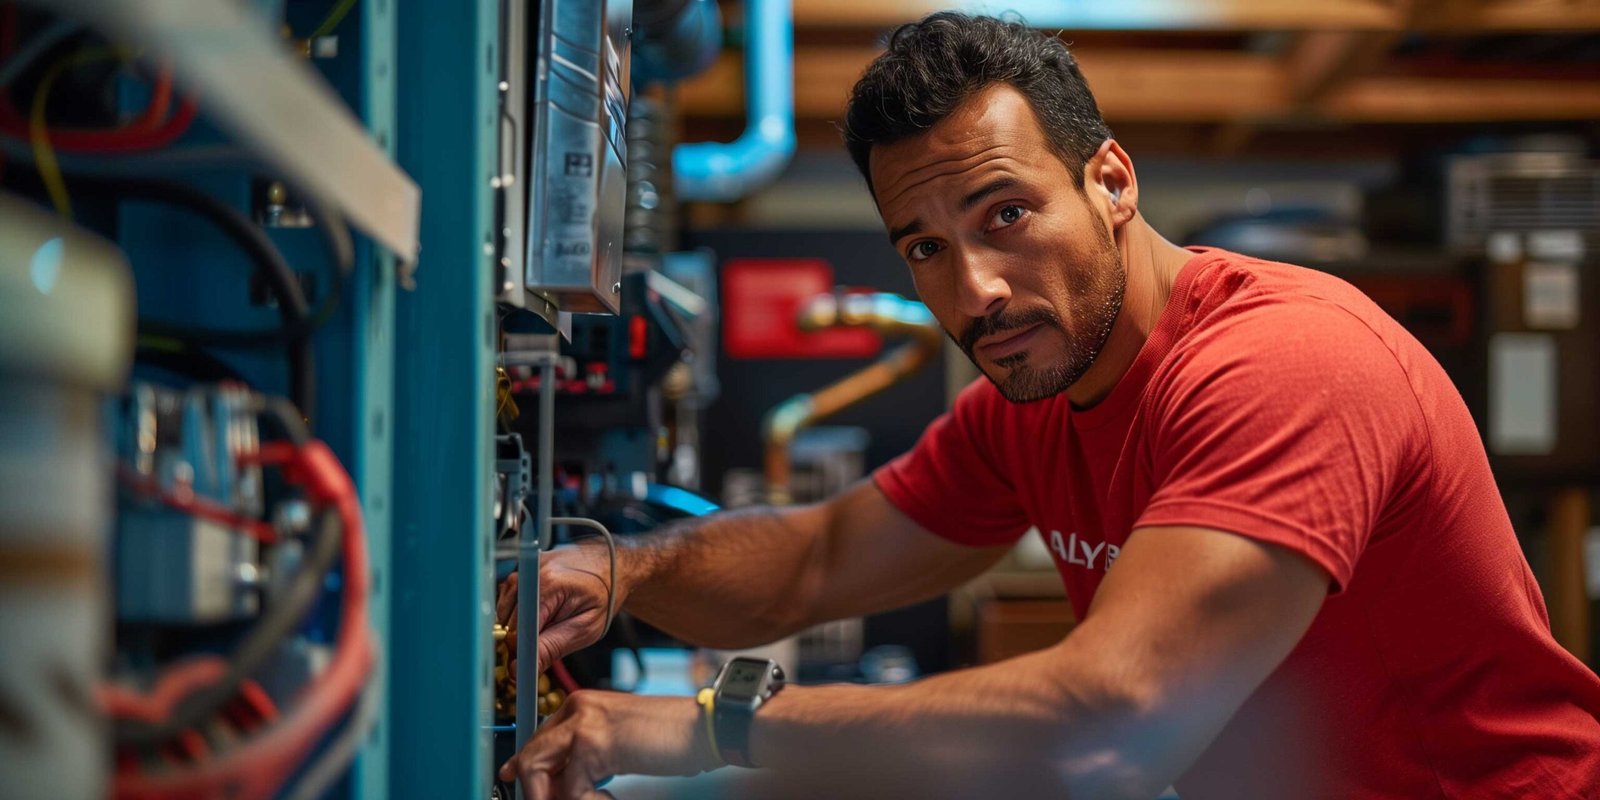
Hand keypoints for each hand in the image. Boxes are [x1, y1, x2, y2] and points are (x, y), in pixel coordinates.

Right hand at [497, 543, 619, 675]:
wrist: (611, 565)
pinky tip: (542, 614)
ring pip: (502, 616)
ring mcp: (522, 571)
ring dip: (520, 628)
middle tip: (551, 639)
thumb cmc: (605, 594)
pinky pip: (506, 605)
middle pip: (506, 624)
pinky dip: (519, 616)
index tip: (529, 665)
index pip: (517, 631)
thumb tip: (519, 669)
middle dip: (522, 641)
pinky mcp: (519, 573)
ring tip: (550, 623)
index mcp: (548, 584)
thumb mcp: (586, 628)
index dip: (522, 652)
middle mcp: (529, 573)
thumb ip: (551, 648)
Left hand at [499, 690, 721, 798]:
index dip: (527, 769)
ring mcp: (582, 724)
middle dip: (537, 790)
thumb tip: (554, 782)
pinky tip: (611, 799)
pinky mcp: (593, 745)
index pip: (539, 738)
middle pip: (530, 755)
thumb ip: (585, 754)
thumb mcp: (617, 743)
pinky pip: (570, 791)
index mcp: (582, 704)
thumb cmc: (670, 736)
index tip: (525, 788)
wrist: (702, 729)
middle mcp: (576, 708)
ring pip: (537, 773)